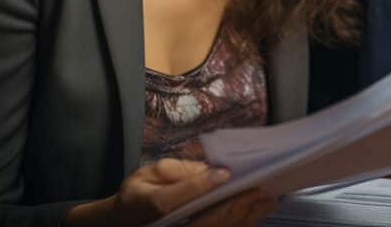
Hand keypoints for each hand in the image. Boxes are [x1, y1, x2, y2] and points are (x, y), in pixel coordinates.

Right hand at [65, 158, 276, 226]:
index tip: (226, 172)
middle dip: (236, 206)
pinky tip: (257, 213)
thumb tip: (210, 169)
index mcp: (150, 205)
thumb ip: (176, 171)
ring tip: (267, 200)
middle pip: (205, 222)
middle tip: (261, 189)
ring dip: (245, 218)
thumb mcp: (147, 175)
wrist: (123, 224)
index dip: (200, 185)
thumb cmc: (138, 194)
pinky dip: (241, 226)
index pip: (173, 200)